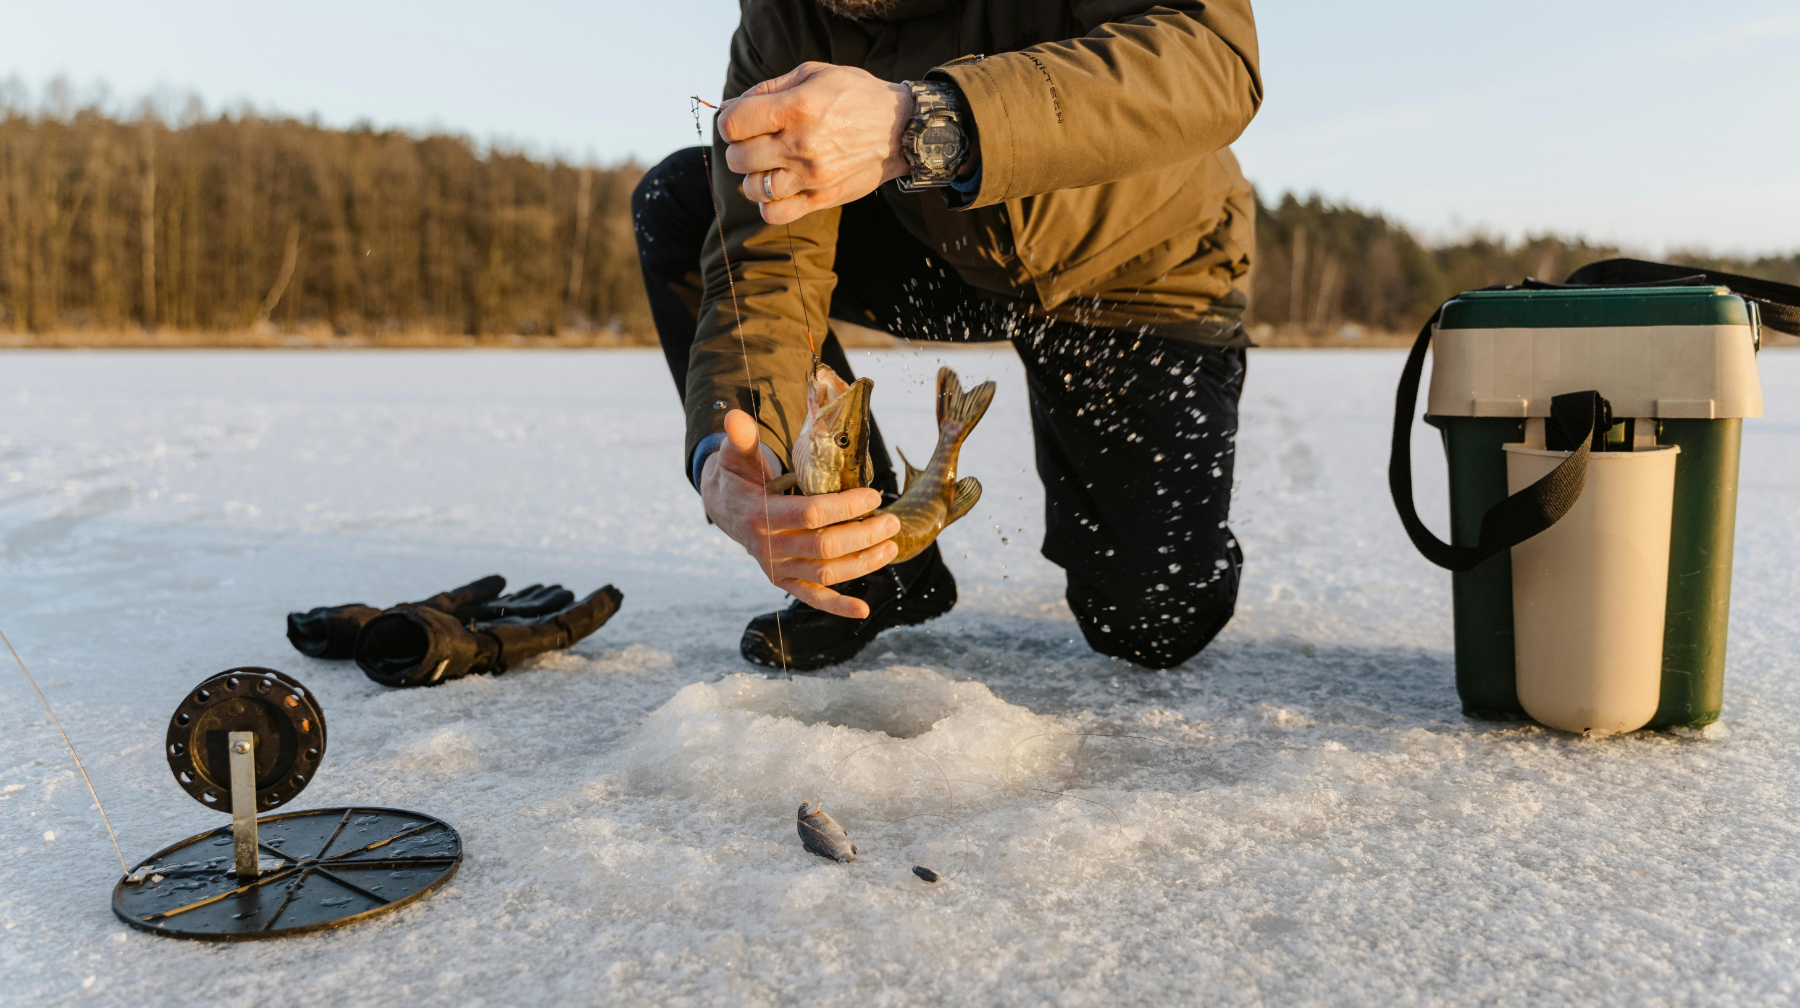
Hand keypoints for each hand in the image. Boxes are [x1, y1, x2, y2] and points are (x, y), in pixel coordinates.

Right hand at [701, 409, 899, 617]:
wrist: (723, 507)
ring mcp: (777, 568)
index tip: (872, 496)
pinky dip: (838, 607)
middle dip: (864, 535)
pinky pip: (813, 597)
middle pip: (825, 546)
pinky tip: (863, 611)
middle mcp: (769, 547)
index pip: (811, 514)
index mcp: (760, 515)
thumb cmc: (738, 476)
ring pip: (826, 573)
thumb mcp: (736, 455)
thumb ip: (740, 438)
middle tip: (892, 520)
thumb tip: (733, 416)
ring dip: (863, 563)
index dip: (845, 507)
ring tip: (891, 546)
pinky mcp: (784, 581)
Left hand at [720, 62, 911, 225]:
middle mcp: (801, 144)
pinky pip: (775, 214)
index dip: (729, 122)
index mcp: (797, 107)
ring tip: (769, 166)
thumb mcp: (813, 74)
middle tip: (756, 143)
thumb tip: (728, 108)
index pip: (733, 124)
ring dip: (753, 177)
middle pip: (738, 158)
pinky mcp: (822, 198)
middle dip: (739, 149)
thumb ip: (768, 89)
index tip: (742, 122)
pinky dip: (768, 204)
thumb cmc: (854, 96)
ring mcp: (812, 175)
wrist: (900, 129)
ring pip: (753, 188)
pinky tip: (778, 189)